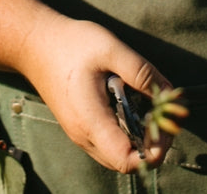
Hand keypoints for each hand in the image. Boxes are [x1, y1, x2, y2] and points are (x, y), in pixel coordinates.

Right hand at [16, 14, 173, 172]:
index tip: (166, 124)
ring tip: (149, 107)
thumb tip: (171, 94)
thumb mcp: (111, 49)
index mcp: (91, 121)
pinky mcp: (79, 126)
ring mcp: (79, 133)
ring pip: (117, 154)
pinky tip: (131, 104)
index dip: (154, 151)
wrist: (34, 44)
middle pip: (125, 162)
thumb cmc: (71, 44)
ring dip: (139, 138)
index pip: (127, 161)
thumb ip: (142, 73)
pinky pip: (108, 142)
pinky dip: (126, 131)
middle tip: (163, 113)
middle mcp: (84, 135)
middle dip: (152, 144)